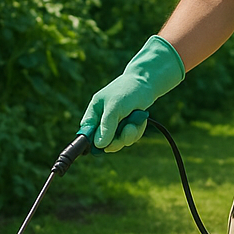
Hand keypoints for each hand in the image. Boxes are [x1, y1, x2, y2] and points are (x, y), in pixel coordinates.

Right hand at [79, 36, 184, 151]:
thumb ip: (107, 125)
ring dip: (129, 134)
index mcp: (94, 111)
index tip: (98, 149)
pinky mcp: (126, 126)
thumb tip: (99, 145)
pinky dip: (137, 130)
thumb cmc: (128, 90)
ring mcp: (115, 124)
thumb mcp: (115, 107)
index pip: (86, 132)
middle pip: (103, 142)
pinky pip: (130, 137)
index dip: (89, 143)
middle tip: (127, 131)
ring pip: (119, 141)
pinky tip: (140, 120)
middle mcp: (103, 119)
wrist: (147, 83)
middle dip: (117, 140)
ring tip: (134, 121)